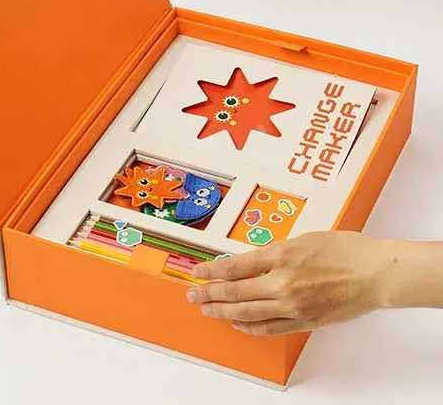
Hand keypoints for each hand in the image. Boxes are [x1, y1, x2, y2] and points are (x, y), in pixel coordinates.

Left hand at [186, 231, 397, 335]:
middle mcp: (282, 282)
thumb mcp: (302, 239)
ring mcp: (292, 305)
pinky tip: (238, 324)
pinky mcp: (304, 321)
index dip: (211, 270)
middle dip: (209, 293)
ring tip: (208, 310)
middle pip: (235, 292)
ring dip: (223, 312)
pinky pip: (269, 327)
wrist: (374, 272)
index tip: (196, 272)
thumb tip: (251, 262)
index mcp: (281, 255)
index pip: (234, 266)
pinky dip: (250, 327)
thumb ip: (274, 253)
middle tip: (192, 295)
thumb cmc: (344, 249)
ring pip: (247, 313)